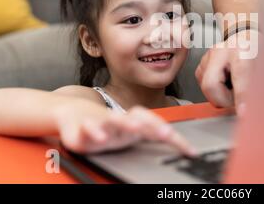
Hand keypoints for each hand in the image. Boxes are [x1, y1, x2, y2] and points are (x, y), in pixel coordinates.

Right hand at [54, 100, 196, 155]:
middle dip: (153, 126)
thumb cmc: (107, 125)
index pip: (157, 124)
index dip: (174, 137)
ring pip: (114, 120)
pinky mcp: (79, 128)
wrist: (73, 112)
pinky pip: (86, 129)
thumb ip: (150, 135)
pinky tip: (100, 138)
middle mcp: (120, 121)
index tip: (190, 151)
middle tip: (167, 134)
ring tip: (136, 128)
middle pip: (138, 119)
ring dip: (125, 123)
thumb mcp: (130, 132)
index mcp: (133, 124)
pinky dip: (93, 132)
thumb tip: (181, 148)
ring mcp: (100, 122)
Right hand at [195, 29, 258, 109]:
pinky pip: (202, 85)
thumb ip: (262, 84)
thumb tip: (258, 105)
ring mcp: (208, 56)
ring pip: (205, 88)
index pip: (239, 76)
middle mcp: (221, 51)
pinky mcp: (201, 63)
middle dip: (223, 100)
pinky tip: (225, 83)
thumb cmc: (258, 50)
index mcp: (241, 49)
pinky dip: (215, 90)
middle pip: (210, 84)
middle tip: (237, 101)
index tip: (243, 113)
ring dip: (220, 96)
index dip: (241, 97)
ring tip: (233, 88)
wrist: (246, 36)